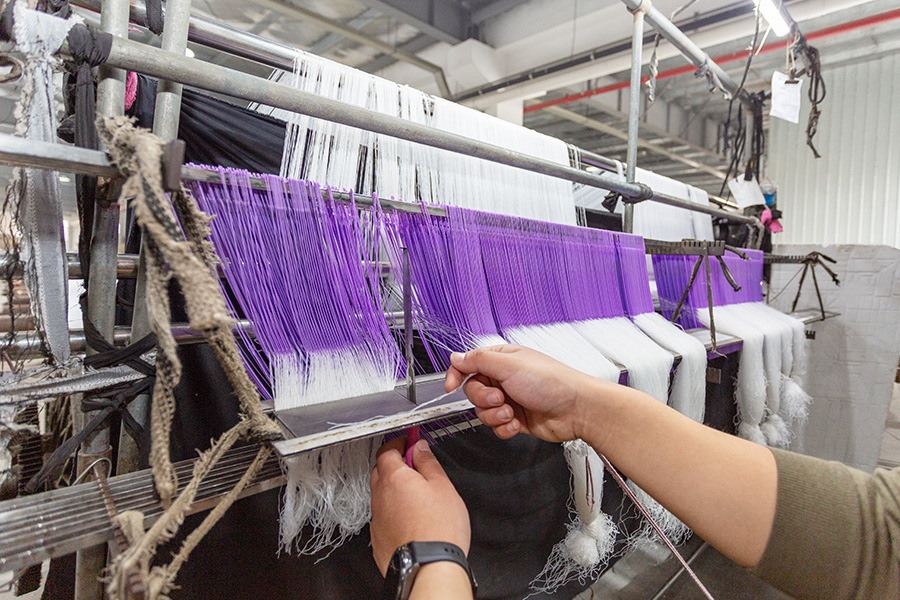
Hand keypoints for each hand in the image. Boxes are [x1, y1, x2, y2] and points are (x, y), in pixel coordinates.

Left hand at [369, 437, 470, 575]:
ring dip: (394, 489)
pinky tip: (411, 518)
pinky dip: (393, 511)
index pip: (387, 450)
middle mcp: (380, 497)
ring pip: (381, 495)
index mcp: (394, 478)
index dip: (399, 443)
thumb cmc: (438, 529)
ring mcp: (377, 519)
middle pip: (380, 471)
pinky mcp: (378, 538)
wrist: (428, 567)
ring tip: (417, 496)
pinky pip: (383, 517)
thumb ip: (428, 462)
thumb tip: (420, 448)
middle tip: (414, 466)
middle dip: (394, 464)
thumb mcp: (442, 486)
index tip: (409, 441)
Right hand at [445, 345, 603, 442]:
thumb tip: (456, 357)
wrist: (576, 409)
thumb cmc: (551, 382)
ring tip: (511, 412)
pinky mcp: (516, 420)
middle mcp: (504, 378)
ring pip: (483, 412)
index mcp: (501, 359)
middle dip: (483, 399)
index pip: (467, 365)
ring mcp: (510, 400)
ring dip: (495, 416)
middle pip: (473, 391)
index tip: (451, 387)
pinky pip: (496, 427)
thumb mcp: (509, 364)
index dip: (456, 375)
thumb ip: (478, 360)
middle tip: (500, 398)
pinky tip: (517, 423)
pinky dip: (504, 428)